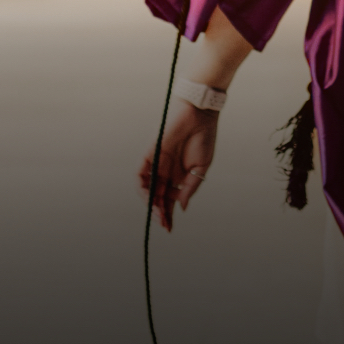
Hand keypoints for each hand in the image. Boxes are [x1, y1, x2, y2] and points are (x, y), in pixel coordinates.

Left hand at [139, 101, 218, 231]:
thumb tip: (182, 207)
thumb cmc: (203, 138)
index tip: (169, 229)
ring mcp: (157, 164)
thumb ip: (190, 187)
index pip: (169, 200)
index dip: (168, 215)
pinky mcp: (149, 155)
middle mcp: (165, 172)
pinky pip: (140, 175)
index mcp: (178, 176)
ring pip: (147, 189)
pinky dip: (142, 188)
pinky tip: (150, 199)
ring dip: (150, 204)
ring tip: (158, 215)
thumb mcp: (201, 168)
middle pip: (157, 198)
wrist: (200, 115)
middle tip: (164, 225)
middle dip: (159, 214)